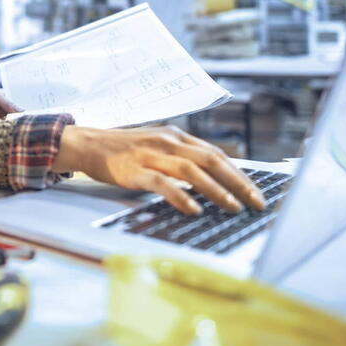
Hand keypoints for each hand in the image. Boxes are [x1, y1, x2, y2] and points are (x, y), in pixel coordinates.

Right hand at [53, 124, 265, 214]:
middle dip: (238, 183)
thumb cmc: (125, 150)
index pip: (216, 154)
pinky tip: (194, 209)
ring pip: (191, 171)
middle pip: (211, 160)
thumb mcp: (158, 146)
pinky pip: (162, 183)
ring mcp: (151, 155)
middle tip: (256, 203)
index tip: (256, 192)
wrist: (89, 144)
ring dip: (216, 190)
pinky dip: (181, 196)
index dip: (239, 174)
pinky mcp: (135, 170)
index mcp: (177, 136)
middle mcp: (168, 142)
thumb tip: (215, 179)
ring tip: (233, 208)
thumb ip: (182, 158)